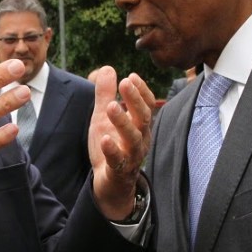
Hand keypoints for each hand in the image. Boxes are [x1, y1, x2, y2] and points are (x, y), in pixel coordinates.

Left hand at [89, 66, 154, 219]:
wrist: (109, 182)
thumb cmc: (111, 146)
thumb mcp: (104, 118)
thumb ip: (106, 95)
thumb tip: (108, 68)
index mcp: (139, 126)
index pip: (146, 106)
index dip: (141, 91)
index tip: (131, 77)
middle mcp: (140, 139)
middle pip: (143, 118)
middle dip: (135, 100)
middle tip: (125, 83)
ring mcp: (132, 156)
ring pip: (133, 139)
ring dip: (123, 122)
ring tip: (111, 107)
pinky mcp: (119, 170)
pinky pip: (118, 160)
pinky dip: (113, 150)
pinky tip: (105, 139)